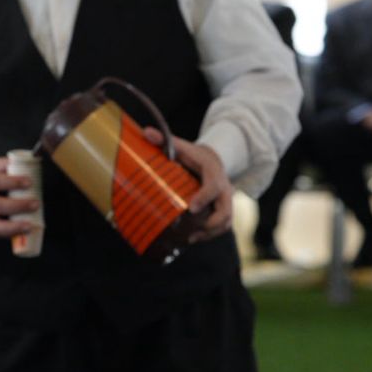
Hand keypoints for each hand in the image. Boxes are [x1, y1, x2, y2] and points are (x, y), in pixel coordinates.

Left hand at [141, 127, 232, 242]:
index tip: (191, 208)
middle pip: (226, 209)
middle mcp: (224, 188)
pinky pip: (223, 225)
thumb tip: (145, 131)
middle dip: (211, 222)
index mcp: (214, 172)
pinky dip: (210, 234)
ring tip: (190, 239)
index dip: (204, 197)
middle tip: (191, 231)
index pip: (214, 186)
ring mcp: (226, 200)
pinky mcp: (223, 209)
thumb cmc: (193, 155)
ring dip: (210, 232)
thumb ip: (165, 140)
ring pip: (226, 221)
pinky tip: (193, 239)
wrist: (212, 160)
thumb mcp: (180, 146)